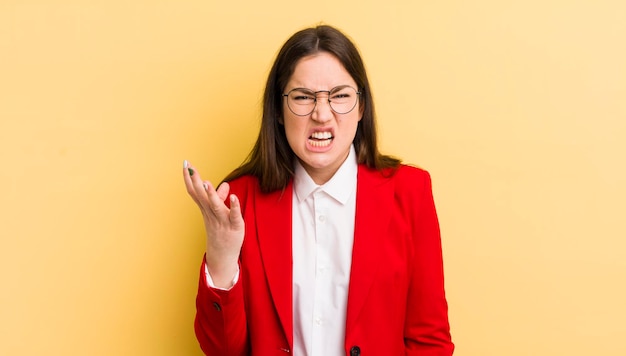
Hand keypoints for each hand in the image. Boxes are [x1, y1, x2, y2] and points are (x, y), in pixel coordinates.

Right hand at [183, 160, 243, 287]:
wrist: (222, 257)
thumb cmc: (221, 232)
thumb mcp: (219, 214)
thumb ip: (221, 198)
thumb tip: (225, 184)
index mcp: (206, 209)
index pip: (195, 192)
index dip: (190, 178)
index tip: (185, 164)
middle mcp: (211, 213)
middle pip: (201, 196)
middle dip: (195, 181)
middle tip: (188, 166)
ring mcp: (222, 220)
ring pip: (215, 206)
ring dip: (210, 195)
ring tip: (205, 183)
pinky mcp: (235, 226)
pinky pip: (234, 216)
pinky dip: (233, 206)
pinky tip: (233, 196)